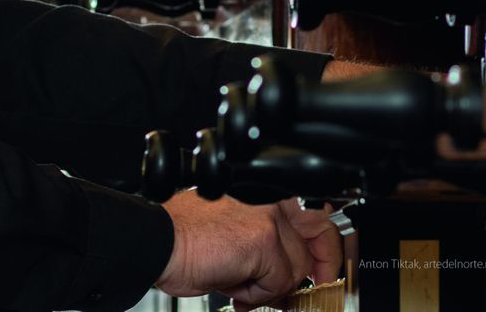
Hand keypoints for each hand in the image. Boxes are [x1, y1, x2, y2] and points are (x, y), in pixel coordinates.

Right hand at [155, 191, 341, 310]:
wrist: (159, 243)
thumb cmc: (186, 239)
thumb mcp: (235, 236)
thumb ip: (266, 248)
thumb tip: (291, 280)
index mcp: (261, 192)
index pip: (312, 209)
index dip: (326, 242)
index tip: (326, 267)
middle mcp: (268, 198)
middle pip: (322, 230)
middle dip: (325, 265)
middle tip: (317, 286)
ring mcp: (268, 217)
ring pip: (297, 267)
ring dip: (271, 288)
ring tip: (241, 285)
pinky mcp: (263, 239)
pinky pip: (279, 281)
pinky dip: (257, 293)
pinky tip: (232, 284)